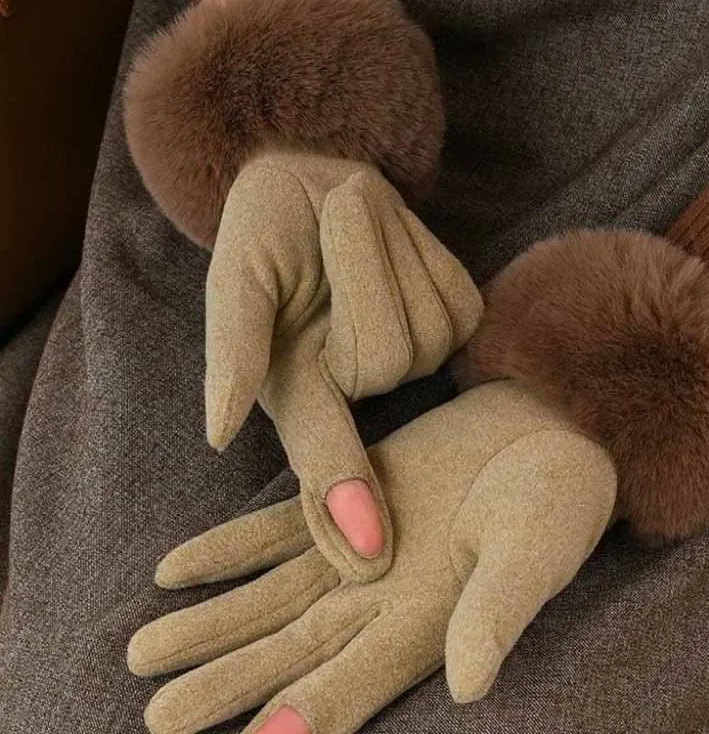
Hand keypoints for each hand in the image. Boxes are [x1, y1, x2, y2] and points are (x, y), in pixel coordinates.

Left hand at [128, 380, 616, 733]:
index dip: (303, 718)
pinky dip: (228, 548)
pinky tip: (175, 568)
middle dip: (226, 681)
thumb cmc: (558, 496)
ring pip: (271, 593)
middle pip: (291, 649)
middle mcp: (380, 594)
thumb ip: (499, 610)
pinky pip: (277, 527)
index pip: (353, 682)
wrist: (544, 426)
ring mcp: (357, 544)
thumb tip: (469, 683)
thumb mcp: (535, 549)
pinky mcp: (347, 492)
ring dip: (210, 621)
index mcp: (426, 619)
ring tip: (143, 651)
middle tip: (157, 717)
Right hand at [206, 150, 482, 580]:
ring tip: (355, 230)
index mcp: (298, 390)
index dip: (341, 502)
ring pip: (428, 324)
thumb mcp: (239, 273)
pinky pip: (459, 298)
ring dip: (387, 252)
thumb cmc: (268, 230)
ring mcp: (417, 359)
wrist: (322, 185)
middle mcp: (360, 389)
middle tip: (332, 219)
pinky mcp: (457, 322)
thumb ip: (233, 348)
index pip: (323, 454)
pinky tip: (394, 247)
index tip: (366, 555)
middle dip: (360, 269)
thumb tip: (217, 433)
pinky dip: (423, 252)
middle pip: (388, 354)